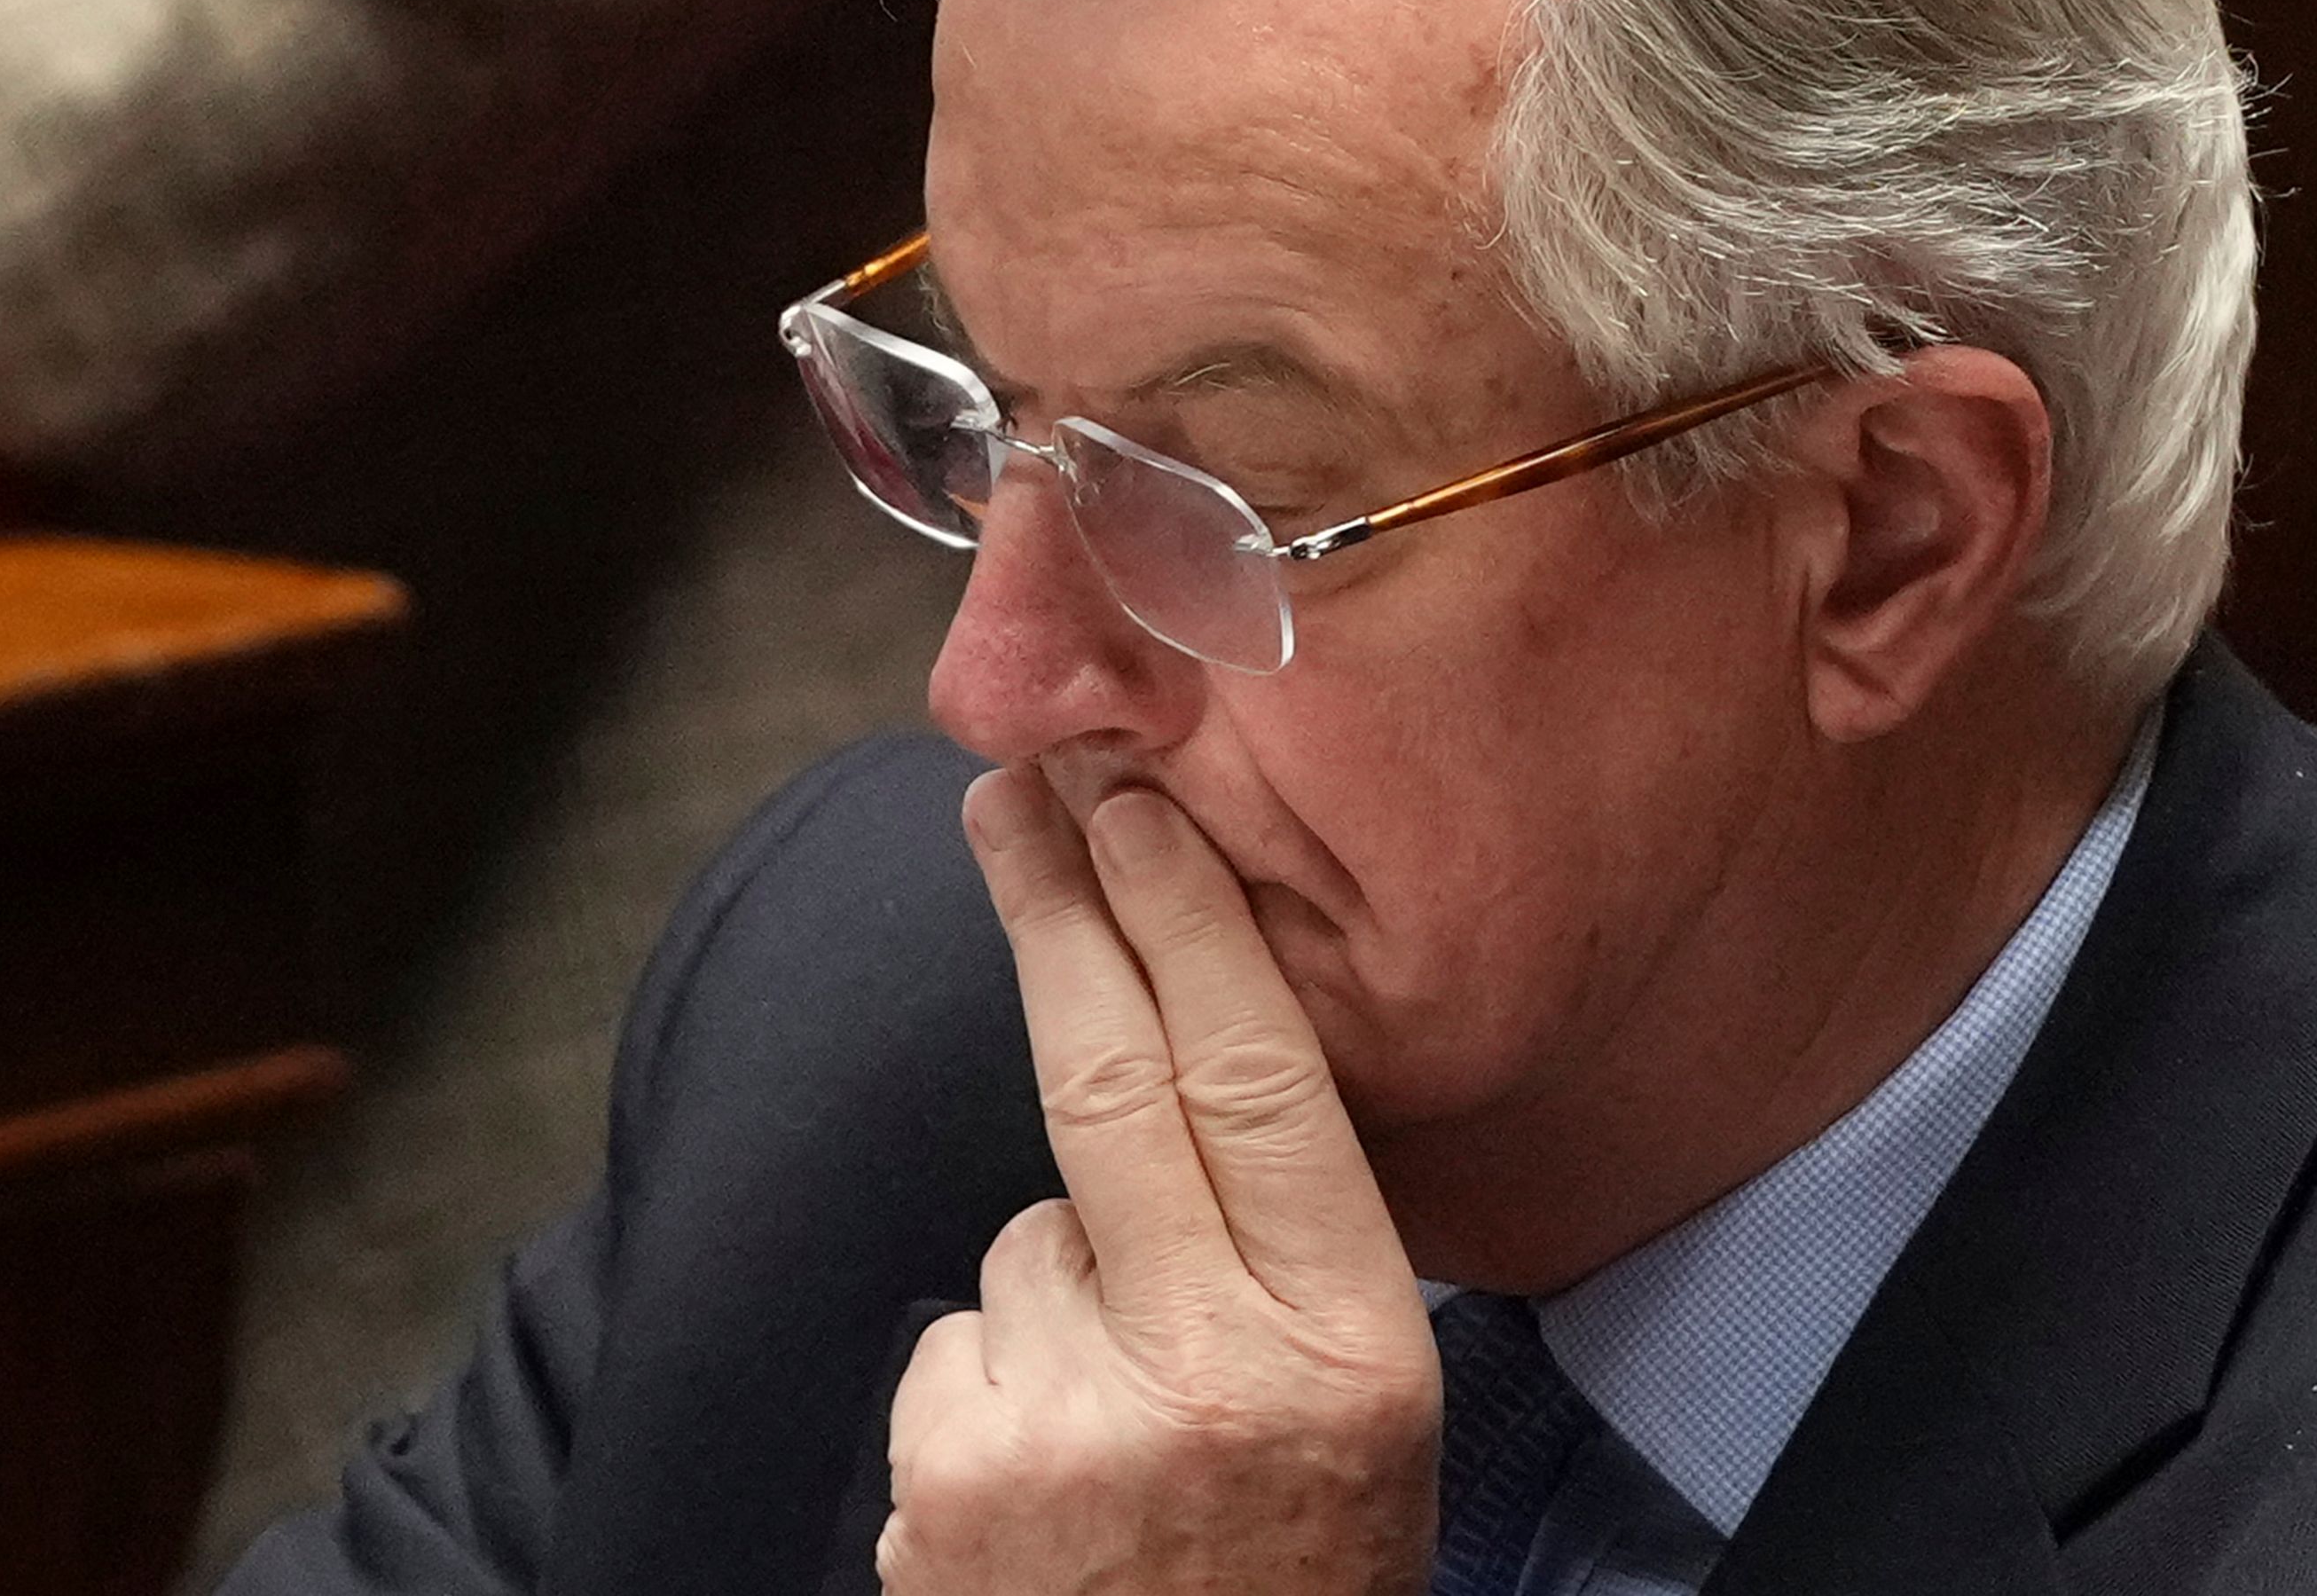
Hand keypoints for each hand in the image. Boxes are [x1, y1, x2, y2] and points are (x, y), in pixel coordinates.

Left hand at [877, 767, 1440, 1594]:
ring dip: (1061, 1284)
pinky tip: (1047, 1483)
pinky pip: (962, 1345)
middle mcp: (1216, 1374)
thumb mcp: (1363, 1403)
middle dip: (1058, 912)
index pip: (1264, 1081)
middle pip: (1115, 1080)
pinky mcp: (953, 1480)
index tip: (1138, 810)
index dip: (1189, 925)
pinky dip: (995, 1382)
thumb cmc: (1297, 1567)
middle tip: (1016, 797)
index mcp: (1348, 1345)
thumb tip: (1186, 1040)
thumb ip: (1289, 1245)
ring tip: (1122, 1421)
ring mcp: (1070, 1428)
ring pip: (1030, 1236)